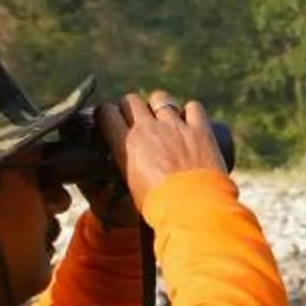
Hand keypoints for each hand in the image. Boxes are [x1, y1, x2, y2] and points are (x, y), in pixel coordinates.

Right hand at [100, 91, 225, 220]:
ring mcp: (175, 126)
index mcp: (126, 144)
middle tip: (137, 118)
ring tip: (164, 117)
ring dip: (160, 105)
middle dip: (132, 107)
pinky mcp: (200, 128)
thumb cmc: (159, 206)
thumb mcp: (132, 186)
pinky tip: (191, 120)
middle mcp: (148, 129)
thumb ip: (128, 168)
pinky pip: (193, 107)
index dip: (108, 114)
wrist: (192, 208)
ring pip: (160, 98)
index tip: (111, 119)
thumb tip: (128, 166)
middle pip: (131, 100)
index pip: (106, 113)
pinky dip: (191, 112)